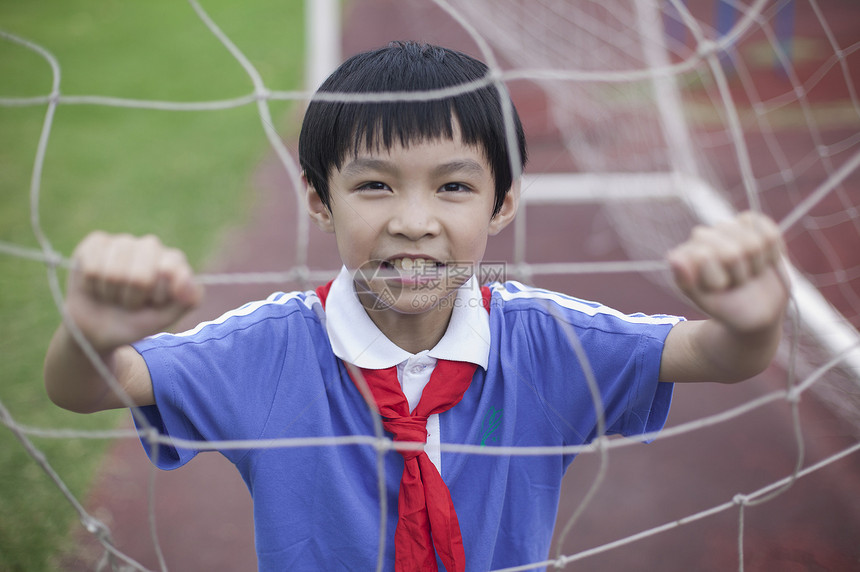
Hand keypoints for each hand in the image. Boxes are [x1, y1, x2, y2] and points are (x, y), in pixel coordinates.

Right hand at [65, 231, 201, 351]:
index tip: (154, 303)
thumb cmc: (137, 321)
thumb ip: (188, 299)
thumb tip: (187, 279)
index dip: (157, 295)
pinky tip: (96, 285)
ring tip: (114, 295)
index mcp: (174, 261)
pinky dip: (91, 286)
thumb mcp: (166, 318)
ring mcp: (124, 242)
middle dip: (133, 298)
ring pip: (114, 273)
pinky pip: (92, 266)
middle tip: (131, 303)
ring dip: (111, 293)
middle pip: (140, 276)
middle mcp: (151, 246)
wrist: (99, 330)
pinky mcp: (96, 242)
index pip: (170, 272)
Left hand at [666, 212, 788, 334]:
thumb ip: (687, 281)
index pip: (704, 256)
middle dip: (739, 273)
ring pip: (753, 241)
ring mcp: (728, 228)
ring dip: (756, 264)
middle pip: (732, 251)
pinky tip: (764, 261)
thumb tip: (673, 257)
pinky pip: (769, 232)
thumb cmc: (728, 308)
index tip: (719, 288)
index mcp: (687, 254)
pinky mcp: (752, 225)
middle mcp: (704, 236)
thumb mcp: (706, 303)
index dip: (718, 278)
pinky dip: (773, 251)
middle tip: (736, 283)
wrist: (757, 311)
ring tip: (748, 273)